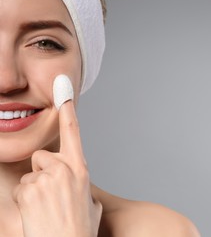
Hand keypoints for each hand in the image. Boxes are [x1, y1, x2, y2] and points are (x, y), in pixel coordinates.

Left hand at [13, 100, 101, 236]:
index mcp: (81, 169)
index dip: (67, 109)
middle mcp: (64, 169)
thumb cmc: (80, 228)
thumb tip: (74, 181)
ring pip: (31, 175)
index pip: (73, 132)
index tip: (62, 86)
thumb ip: (81, 184)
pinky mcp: (28, 191)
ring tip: (46, 209)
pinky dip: (26, 201)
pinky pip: (22, 189)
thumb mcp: (90, 203)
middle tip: (51, 196)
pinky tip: (37, 213)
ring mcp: (45, 179)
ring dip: (34, 190)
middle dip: (43, 172)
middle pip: (42, 157)